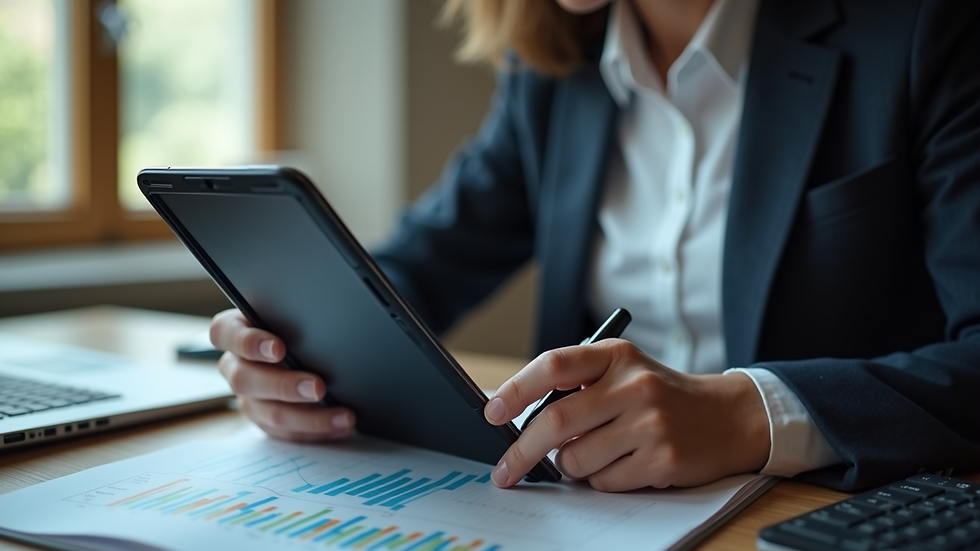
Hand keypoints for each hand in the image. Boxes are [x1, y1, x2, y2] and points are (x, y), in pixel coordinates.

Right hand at [210, 309, 354, 440]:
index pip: (225, 333)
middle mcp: (235, 365)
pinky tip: (340, 425)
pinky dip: (316, 431)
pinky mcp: (264, 420)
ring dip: (310, 417)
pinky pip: (286, 432)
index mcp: (233, 330)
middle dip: (285, 386)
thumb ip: (293, 314)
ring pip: (269, 413)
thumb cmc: (292, 323)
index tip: (278, 348)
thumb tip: (327, 318)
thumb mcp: (289, 313)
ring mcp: (248, 396)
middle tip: (319, 387)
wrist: (298, 347)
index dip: (249, 342)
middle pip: (246, 380)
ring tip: (343, 415)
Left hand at [484, 339, 769, 490]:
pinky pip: (604, 482)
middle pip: (555, 421)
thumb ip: (577, 387)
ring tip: (599, 453)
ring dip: (573, 467)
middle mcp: (633, 384)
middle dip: (521, 452)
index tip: (492, 413)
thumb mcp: (623, 372)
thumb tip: (518, 421)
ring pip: (576, 460)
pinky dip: (602, 481)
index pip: (554, 365)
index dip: (516, 389)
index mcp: (616, 355)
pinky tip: (626, 464)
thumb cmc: (661, 396)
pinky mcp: (662, 459)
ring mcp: (650, 422)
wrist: (728, 417)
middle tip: (505, 470)